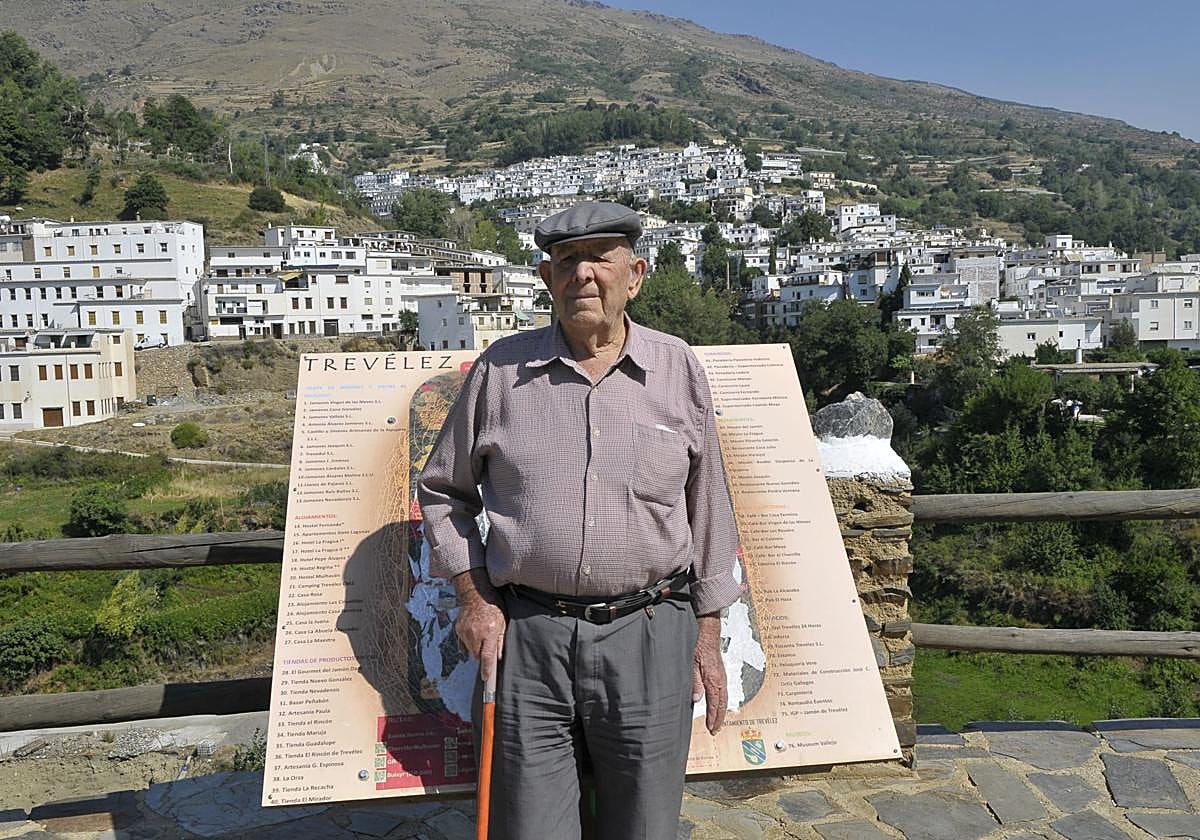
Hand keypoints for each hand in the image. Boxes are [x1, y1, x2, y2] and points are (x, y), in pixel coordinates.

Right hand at [452, 568, 506, 684]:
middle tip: (487, 646)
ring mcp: (465, 632)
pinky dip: (468, 643)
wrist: (475, 592)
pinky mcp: (458, 629)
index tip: (486, 679)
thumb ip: (500, 641)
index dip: (486, 670)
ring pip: (469, 651)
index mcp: (489, 632)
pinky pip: (462, 644)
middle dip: (482, 656)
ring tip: (481, 636)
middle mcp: (476, 633)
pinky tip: (473, 634)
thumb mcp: (503, 621)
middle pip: (477, 656)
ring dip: (475, 649)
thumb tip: (498, 657)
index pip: (487, 657)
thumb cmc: (493, 605)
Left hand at [691, 613, 725, 734]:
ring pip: (724, 698)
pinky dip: (721, 702)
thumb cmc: (698, 646)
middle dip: (719, 719)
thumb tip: (696, 699)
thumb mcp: (691, 664)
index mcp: (714, 680)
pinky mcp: (721, 673)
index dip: (713, 718)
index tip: (711, 728)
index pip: (715, 704)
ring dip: (721, 712)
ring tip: (717, 722)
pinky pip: (723, 692)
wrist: (707, 632)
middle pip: (722, 704)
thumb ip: (694, 683)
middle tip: (715, 731)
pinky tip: (717, 704)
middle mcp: (720, 680)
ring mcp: (722, 676)